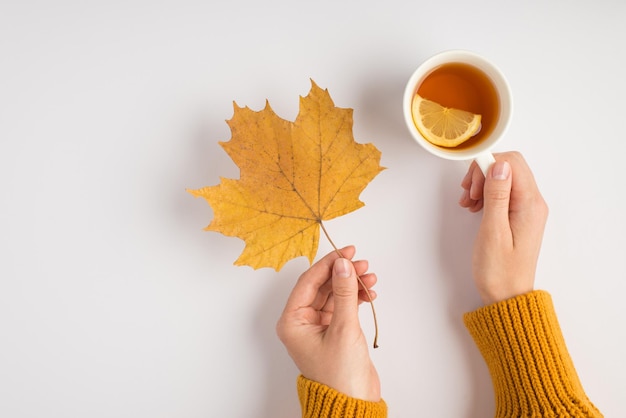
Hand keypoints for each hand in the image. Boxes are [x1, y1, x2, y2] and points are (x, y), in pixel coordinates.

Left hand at [276, 246, 380, 401]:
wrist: (353, 403)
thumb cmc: (339, 375)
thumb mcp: (343, 328)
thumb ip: (344, 292)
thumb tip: (343, 264)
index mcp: (292, 321)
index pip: (308, 282)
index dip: (328, 263)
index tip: (346, 251)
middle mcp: (302, 322)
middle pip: (321, 286)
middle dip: (343, 273)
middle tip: (362, 265)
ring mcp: (318, 327)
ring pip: (334, 294)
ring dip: (351, 284)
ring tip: (370, 278)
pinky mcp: (333, 331)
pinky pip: (342, 306)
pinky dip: (355, 298)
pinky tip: (369, 293)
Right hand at [459, 152, 548, 304]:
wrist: (506, 296)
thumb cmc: (499, 271)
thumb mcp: (493, 231)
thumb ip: (497, 195)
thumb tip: (498, 165)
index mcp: (530, 204)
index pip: (511, 163)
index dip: (487, 166)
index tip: (471, 183)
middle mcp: (533, 203)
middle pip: (508, 167)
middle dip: (483, 173)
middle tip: (469, 194)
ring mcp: (527, 209)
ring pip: (504, 178)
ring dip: (483, 184)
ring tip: (469, 202)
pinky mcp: (518, 215)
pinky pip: (503, 192)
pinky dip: (486, 194)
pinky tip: (475, 207)